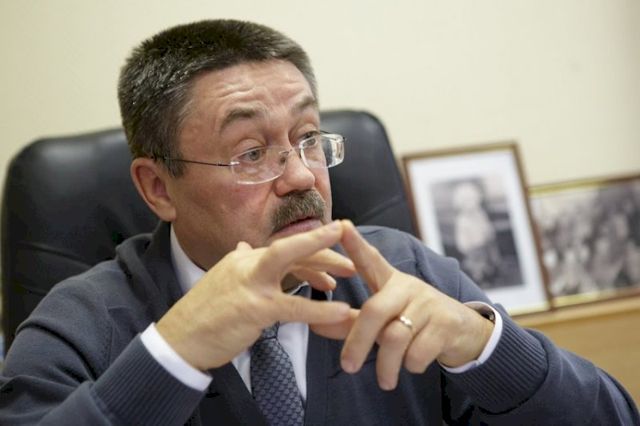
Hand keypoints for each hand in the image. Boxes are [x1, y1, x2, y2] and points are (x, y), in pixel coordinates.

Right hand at [156, 221, 354, 370]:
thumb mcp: (222, 279)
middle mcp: (247, 263)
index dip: (311, 248)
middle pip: (290, 247)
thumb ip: (239, 262)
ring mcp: (250, 284)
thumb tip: (245, 246)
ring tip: (352, 271)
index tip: (334, 247)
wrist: (178, 339)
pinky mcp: (253, 308)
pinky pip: (293, 307)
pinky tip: (341, 312)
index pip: (284, 248)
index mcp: (244, 259)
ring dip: (324, 263)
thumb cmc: (203, 314)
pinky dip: (319, 309)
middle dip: (322, 242)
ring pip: (290, 262)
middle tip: (352, 246)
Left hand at [312, 221, 493, 389]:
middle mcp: (408, 287)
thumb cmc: (414, 321)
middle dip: (357, 342)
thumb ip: (349, 322)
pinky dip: (411, 365)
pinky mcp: (446, 324)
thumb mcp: (384, 319)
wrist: (465, 332)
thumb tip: (314, 325)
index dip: (355, 244)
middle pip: (373, 311)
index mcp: (390, 282)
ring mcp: (428, 304)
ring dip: (387, 364)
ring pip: (396, 336)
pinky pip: (418, 351)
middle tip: (347, 366)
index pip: (370, 259)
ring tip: (385, 381)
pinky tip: (413, 365)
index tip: (341, 226)